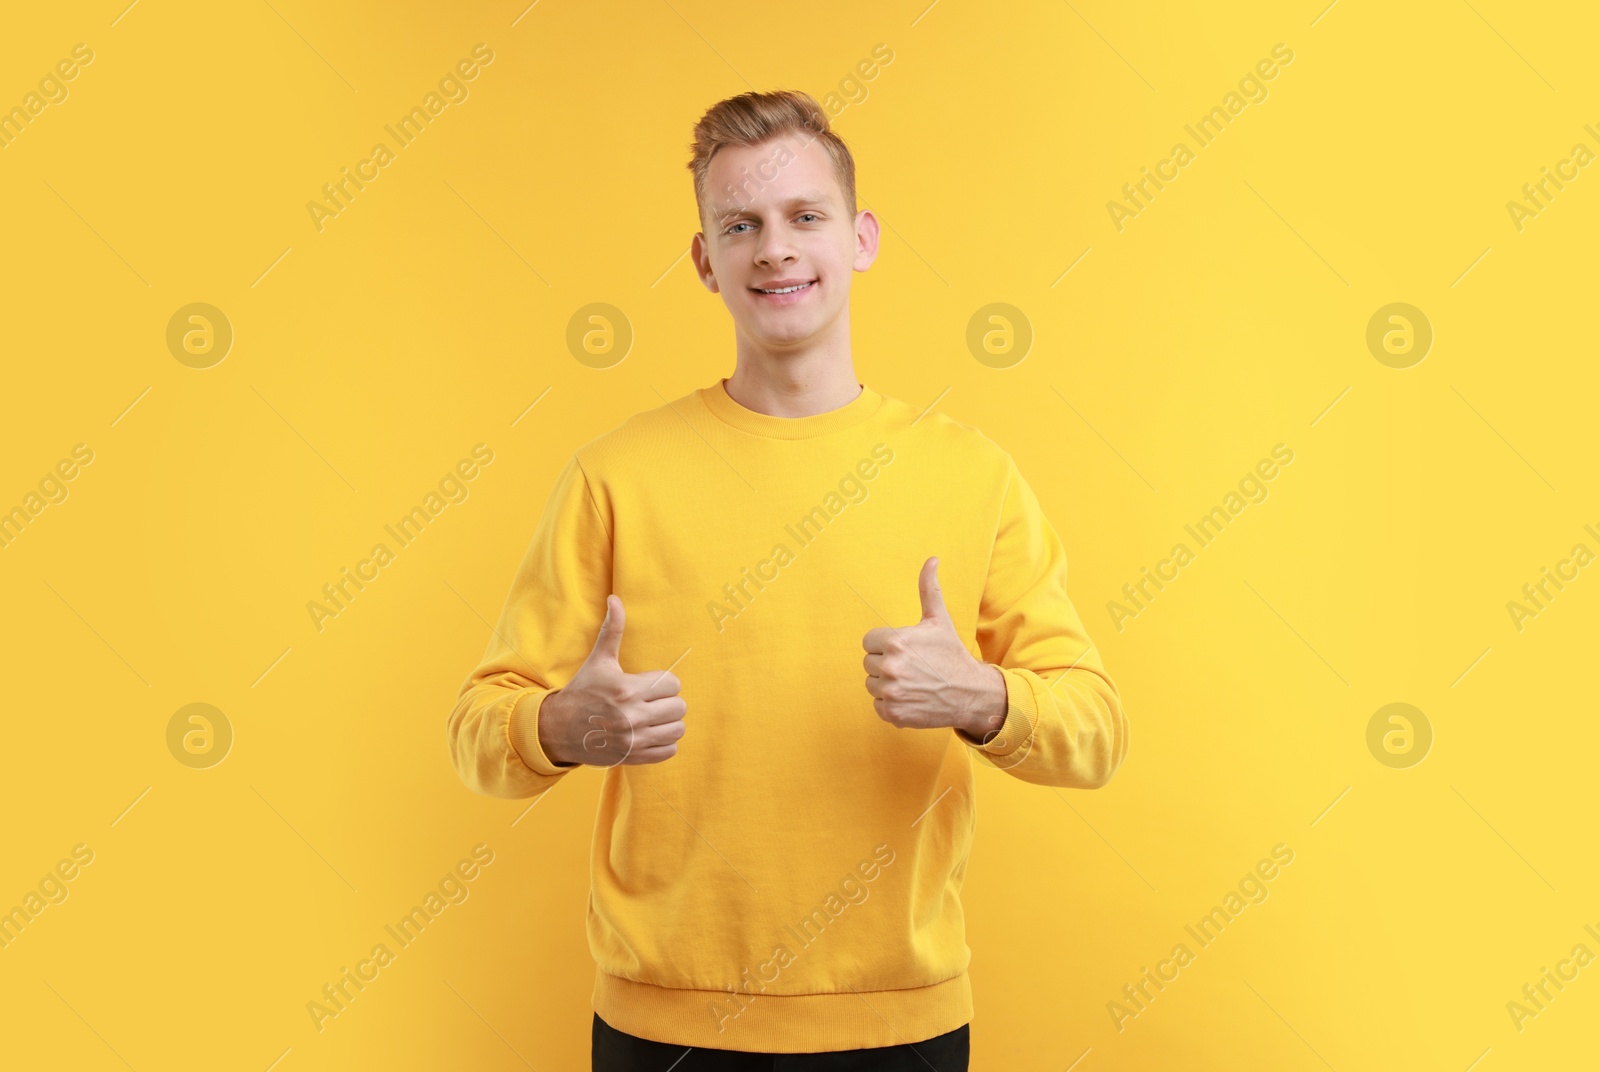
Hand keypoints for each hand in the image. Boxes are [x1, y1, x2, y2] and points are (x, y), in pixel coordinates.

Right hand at [523, 594, 686, 766]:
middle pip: (679, 707)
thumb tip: (615, 599)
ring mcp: (634, 740)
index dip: (665, 682)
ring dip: (670, 722)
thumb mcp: (598, 660)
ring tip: (654, 716)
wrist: (558, 729)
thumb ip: (611, 630)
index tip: (651, 684)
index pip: (672, 684)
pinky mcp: (634, 757)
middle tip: (653, 700)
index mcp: (626, 689)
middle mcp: (632, 716)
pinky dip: (665, 742)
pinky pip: (669, 750)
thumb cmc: (582, 691)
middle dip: (669, 701)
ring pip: (678, 729)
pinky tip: (651, 733)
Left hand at [862, 557, 1006, 740]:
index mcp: (896, 641)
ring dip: (887, 685)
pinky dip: (891, 705)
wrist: (970, 693)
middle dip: (886, 664)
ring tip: (912, 682)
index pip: (869, 642)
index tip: (905, 650)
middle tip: (912, 667)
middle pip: (869, 663)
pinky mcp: (893, 714)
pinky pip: (878, 706)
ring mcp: (891, 692)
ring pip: (872, 685)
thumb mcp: (939, 620)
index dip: (885, 645)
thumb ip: (929, 589)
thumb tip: (932, 559)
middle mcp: (891, 667)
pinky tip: (911, 698)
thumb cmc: (952, 654)